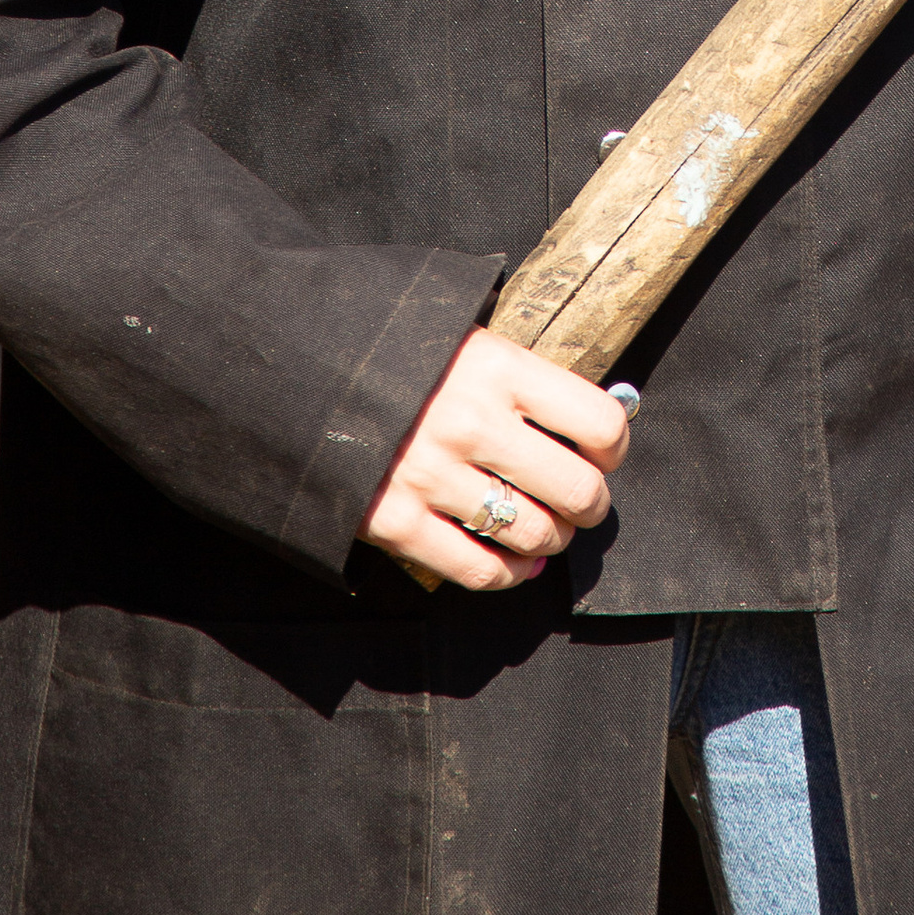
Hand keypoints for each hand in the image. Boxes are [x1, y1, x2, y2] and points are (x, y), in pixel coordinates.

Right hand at [361, 327, 630, 592]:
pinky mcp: (395, 522)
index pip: (598, 423)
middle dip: (589, 506)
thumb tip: (593, 428)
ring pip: (531, 533)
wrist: (300, 368)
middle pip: (575, 490)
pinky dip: (508, 575)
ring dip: (550, 539)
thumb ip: (522, 378)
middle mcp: (470, 423)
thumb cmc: (398, 353)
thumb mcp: (466, 339)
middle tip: (582, 505)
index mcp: (496, 367)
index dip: (613, 448)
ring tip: (545, 529)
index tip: (602, 455)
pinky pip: (477, 569)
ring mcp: (431, 476)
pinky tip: (516, 564)